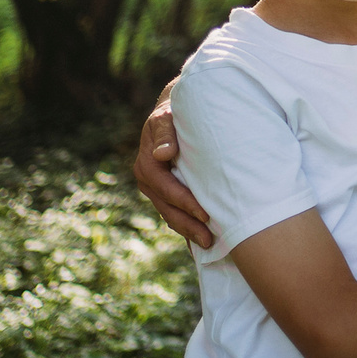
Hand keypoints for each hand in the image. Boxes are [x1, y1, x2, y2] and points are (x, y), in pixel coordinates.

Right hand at [133, 98, 215, 248]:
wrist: (172, 114)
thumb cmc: (173, 114)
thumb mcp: (166, 118)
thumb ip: (165, 133)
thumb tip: (163, 154)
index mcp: (147, 165)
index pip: (167, 189)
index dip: (186, 203)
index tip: (206, 214)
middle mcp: (148, 181)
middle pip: (168, 209)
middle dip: (188, 225)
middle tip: (209, 239)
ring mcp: (156, 190)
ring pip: (171, 215)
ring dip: (188, 230)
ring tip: (208, 243)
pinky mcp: (165, 194)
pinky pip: (175, 213)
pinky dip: (186, 226)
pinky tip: (199, 240)